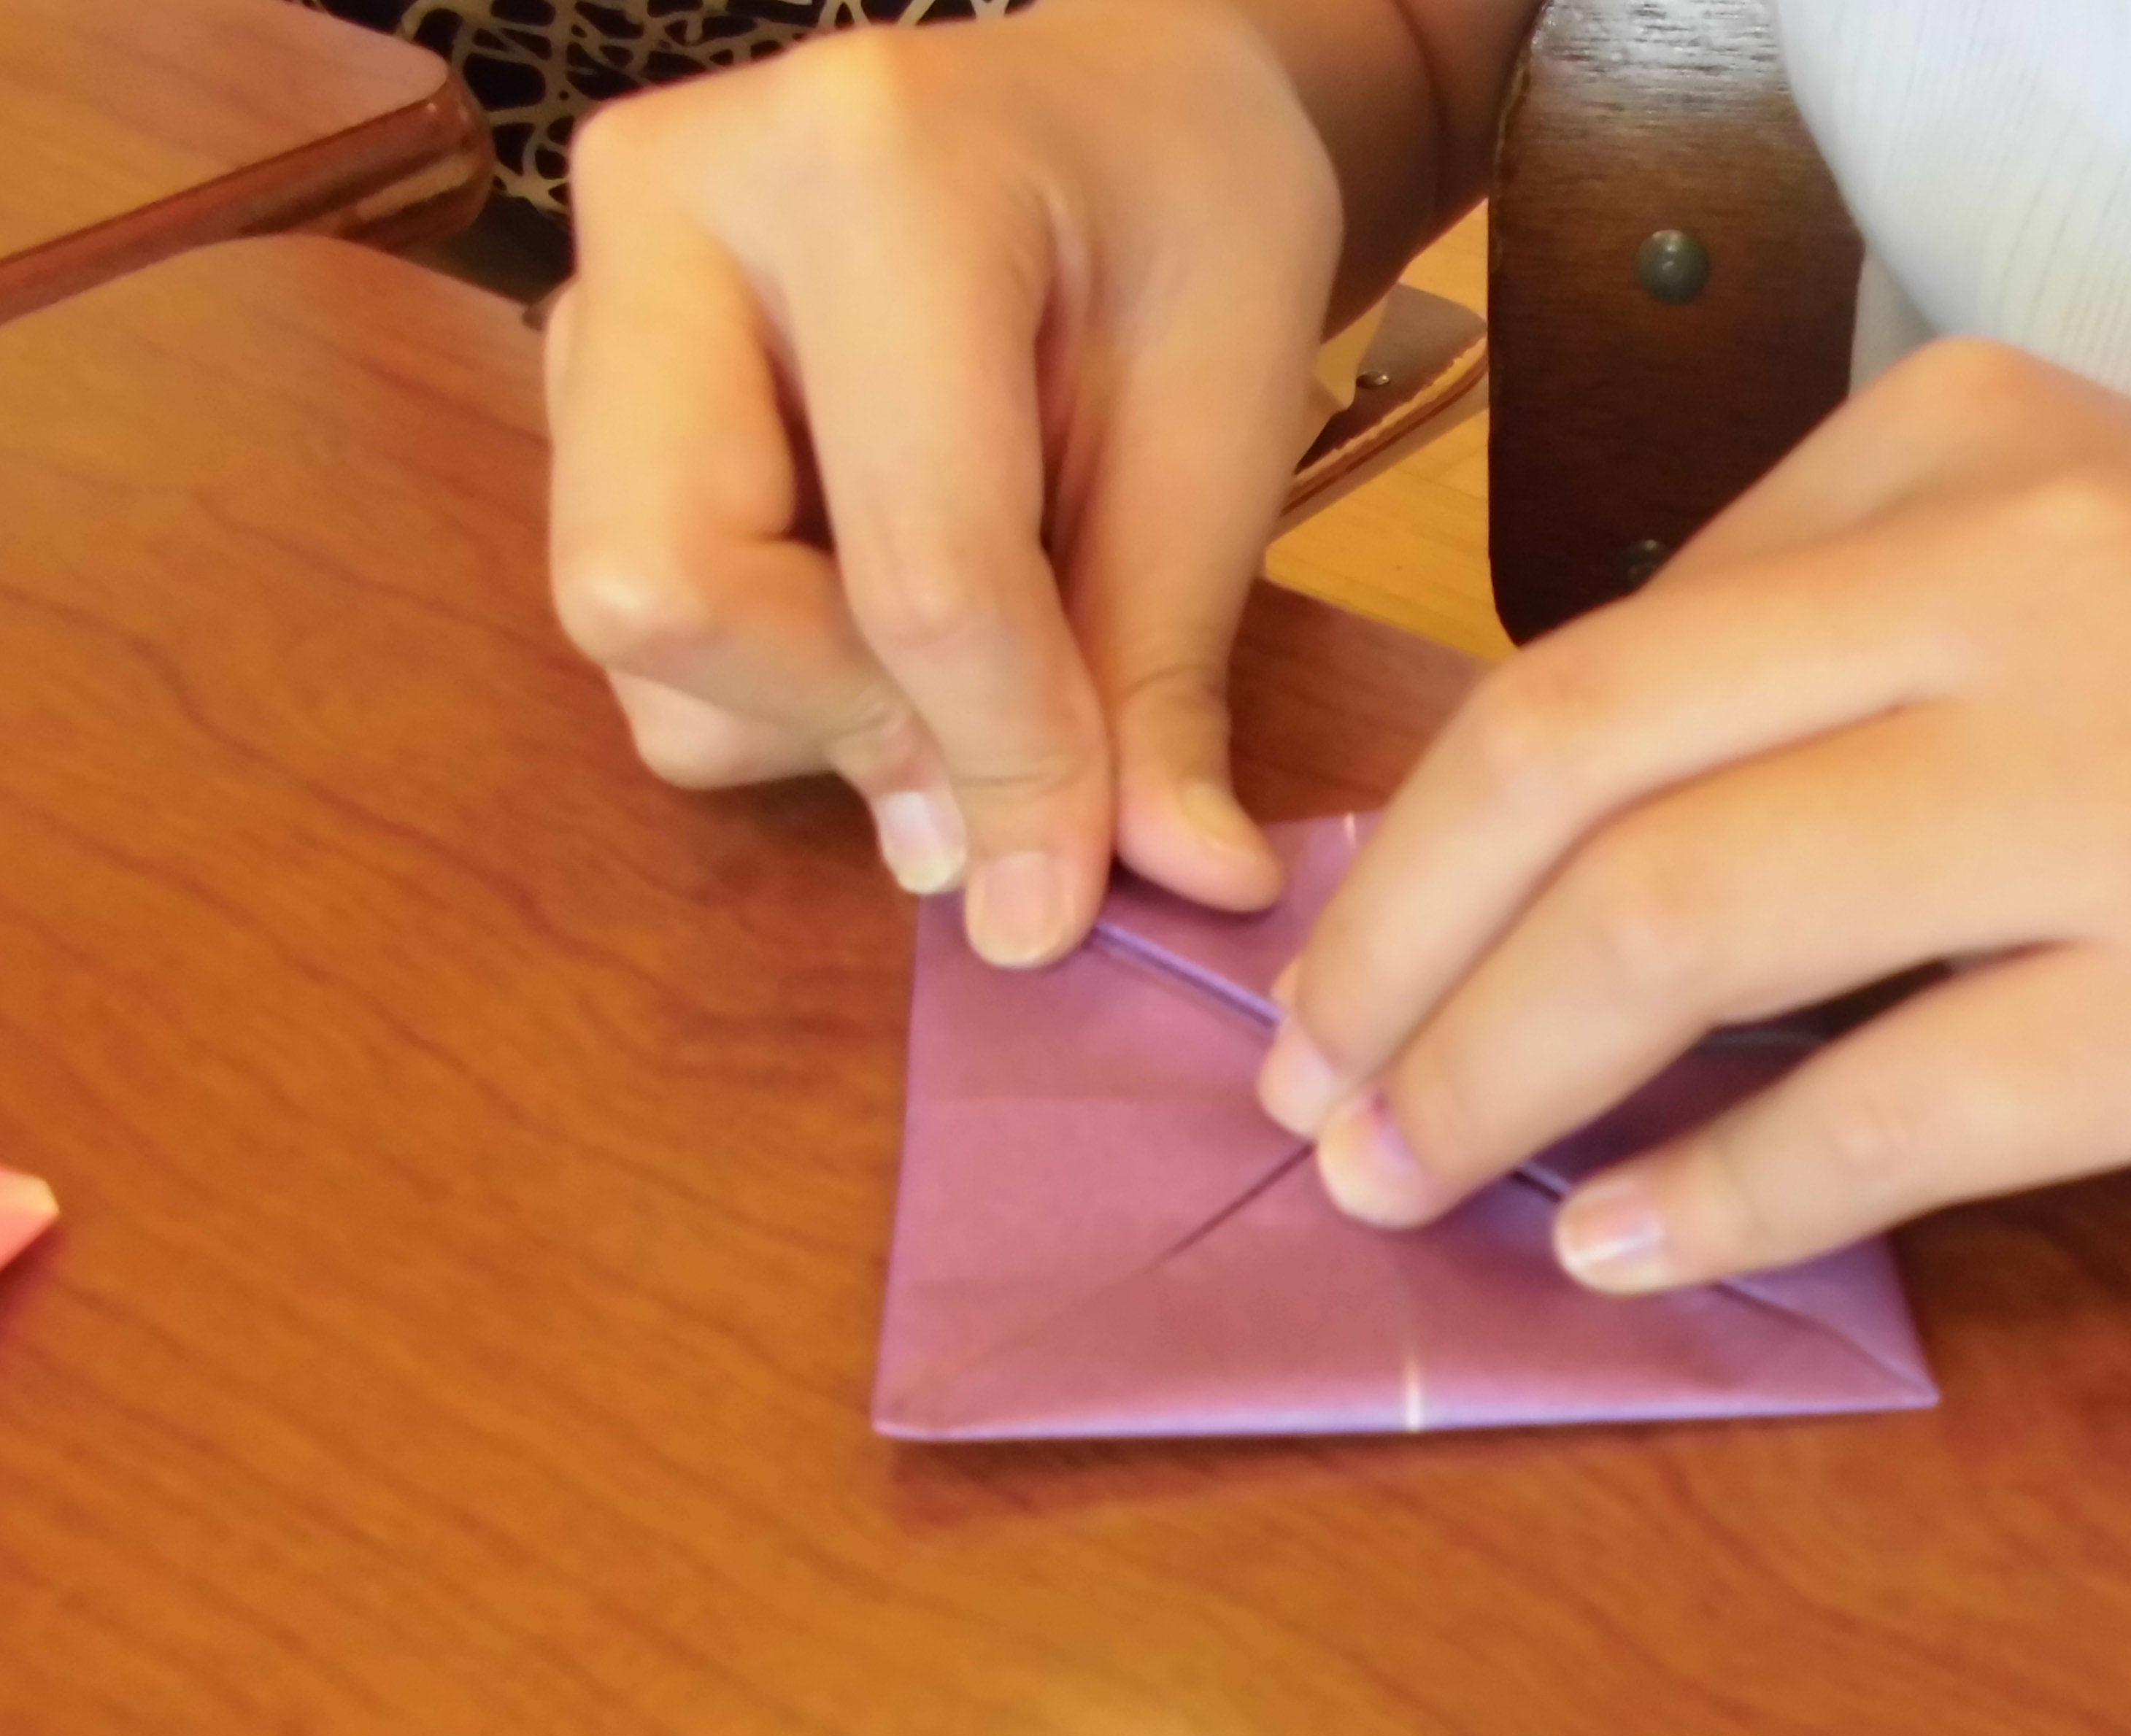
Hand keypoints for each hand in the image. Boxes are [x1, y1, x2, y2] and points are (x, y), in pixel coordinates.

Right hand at [543, 1, 1349, 962]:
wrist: (1112, 119)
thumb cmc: (1188, 237)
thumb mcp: (1225, 432)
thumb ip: (1163, 669)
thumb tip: (1176, 890)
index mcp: (875, 171)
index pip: (913, 561)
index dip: (1006, 758)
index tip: (1070, 891)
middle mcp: (675, 203)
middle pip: (666, 587)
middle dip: (847, 719)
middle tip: (1001, 743)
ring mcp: (593, 285)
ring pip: (633, 630)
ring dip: (810, 715)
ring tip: (964, 650)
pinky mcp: (575, 377)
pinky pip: (637, 620)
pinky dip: (772, 681)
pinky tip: (879, 607)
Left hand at [1258, 340, 2130, 1289]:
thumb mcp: (2085, 579)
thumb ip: (1836, 666)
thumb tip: (1536, 869)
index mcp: (1970, 443)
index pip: (1598, 653)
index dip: (1416, 839)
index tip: (1338, 965)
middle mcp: (2040, 570)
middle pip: (1587, 769)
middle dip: (1398, 961)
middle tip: (1314, 1101)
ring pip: (1696, 925)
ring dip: (1502, 1080)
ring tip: (1408, 1182)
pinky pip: (1892, 1110)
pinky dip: (1719, 1191)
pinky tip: (1625, 1245)